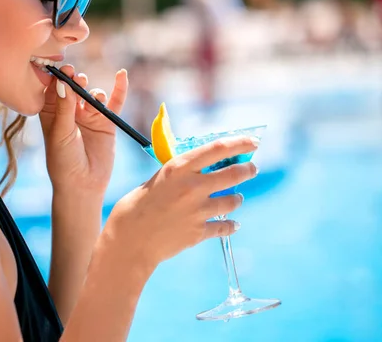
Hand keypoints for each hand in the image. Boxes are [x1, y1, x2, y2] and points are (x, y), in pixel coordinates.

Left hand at [39, 65, 127, 194]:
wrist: (83, 184)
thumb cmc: (64, 161)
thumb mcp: (61, 133)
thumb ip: (64, 107)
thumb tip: (64, 81)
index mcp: (52, 113)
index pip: (53, 88)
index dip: (58, 77)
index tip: (63, 69)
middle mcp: (70, 112)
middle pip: (74, 87)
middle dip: (76, 80)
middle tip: (78, 78)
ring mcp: (89, 116)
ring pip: (92, 94)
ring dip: (92, 91)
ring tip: (93, 98)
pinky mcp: (106, 122)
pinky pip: (114, 102)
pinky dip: (119, 89)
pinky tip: (122, 75)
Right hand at [104, 136, 258, 267]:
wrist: (129, 240)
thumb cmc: (137, 205)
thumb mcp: (158, 179)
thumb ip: (181, 173)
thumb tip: (202, 165)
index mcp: (179, 168)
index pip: (218, 149)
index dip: (239, 143)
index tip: (252, 141)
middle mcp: (192, 187)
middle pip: (233, 174)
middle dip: (248, 170)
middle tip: (252, 168)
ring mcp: (198, 211)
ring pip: (233, 200)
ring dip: (237, 198)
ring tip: (237, 197)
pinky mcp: (199, 232)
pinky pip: (224, 226)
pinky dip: (230, 225)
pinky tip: (233, 224)